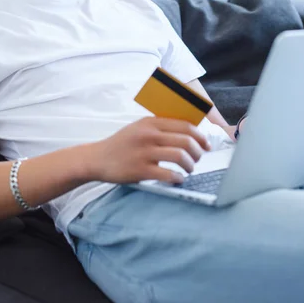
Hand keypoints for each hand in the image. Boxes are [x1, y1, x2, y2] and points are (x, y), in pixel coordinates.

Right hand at [91, 117, 210, 184]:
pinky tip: (178, 179)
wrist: (97, 158)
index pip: (184, 125)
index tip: (206, 144)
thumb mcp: (139, 127)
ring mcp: (144, 152)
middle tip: (198, 159)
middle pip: (186, 140)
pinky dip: (178, 178)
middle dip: (198, 152)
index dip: (200, 136)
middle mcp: (148, 135)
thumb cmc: (121, 143)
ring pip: (180, 156)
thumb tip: (188, 132)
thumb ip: (159, 127)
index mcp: (150, 122)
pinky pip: (167, 174)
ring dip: (190, 165)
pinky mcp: (140, 170)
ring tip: (189, 169)